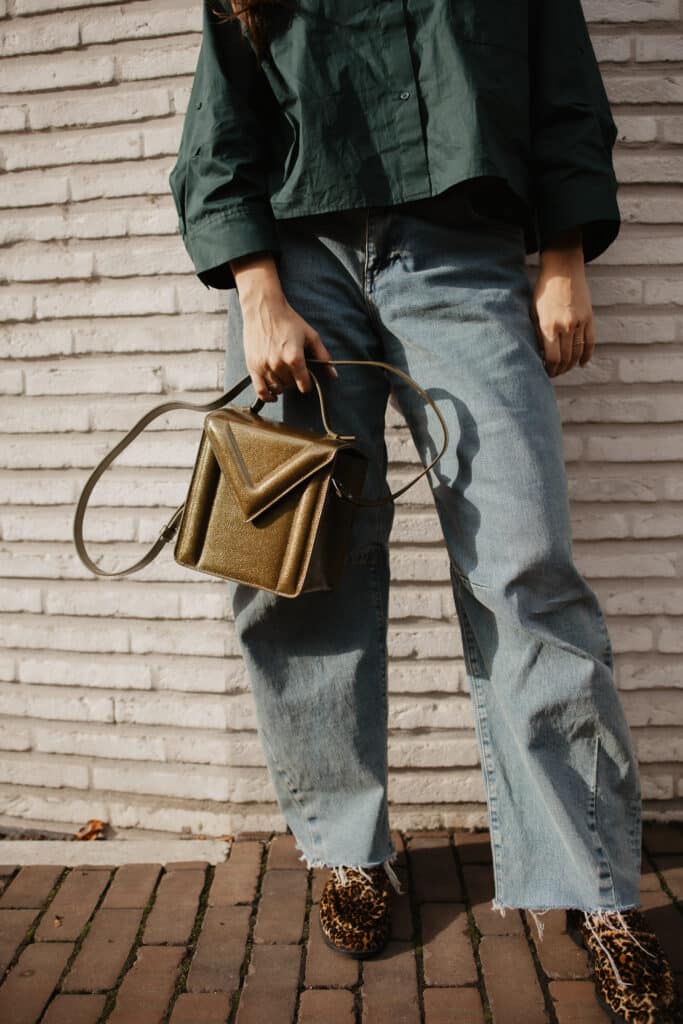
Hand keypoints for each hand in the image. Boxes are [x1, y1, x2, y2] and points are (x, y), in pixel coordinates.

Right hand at [239, 287, 337, 401]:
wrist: (263, 309)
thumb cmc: (288, 321)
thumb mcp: (311, 336)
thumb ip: (323, 356)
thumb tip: (333, 375)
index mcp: (294, 357)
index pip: (304, 384)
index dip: (308, 384)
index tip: (307, 380)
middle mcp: (278, 364)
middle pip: (291, 386)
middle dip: (295, 382)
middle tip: (294, 371)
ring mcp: (264, 367)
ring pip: (277, 388)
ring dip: (283, 386)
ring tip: (284, 375)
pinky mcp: (252, 367)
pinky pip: (260, 391)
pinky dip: (267, 396)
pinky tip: (273, 395)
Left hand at [531, 228, 595, 377]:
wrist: (562, 269)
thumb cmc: (543, 291)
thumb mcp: (534, 312)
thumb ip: (537, 333)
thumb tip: (539, 355)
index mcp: (548, 325)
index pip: (552, 358)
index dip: (549, 370)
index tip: (544, 372)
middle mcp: (566, 326)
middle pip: (565, 358)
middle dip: (559, 370)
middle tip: (553, 374)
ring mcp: (579, 322)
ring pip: (578, 353)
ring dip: (570, 365)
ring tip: (564, 369)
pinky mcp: (589, 318)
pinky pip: (590, 342)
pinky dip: (586, 355)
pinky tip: (581, 363)